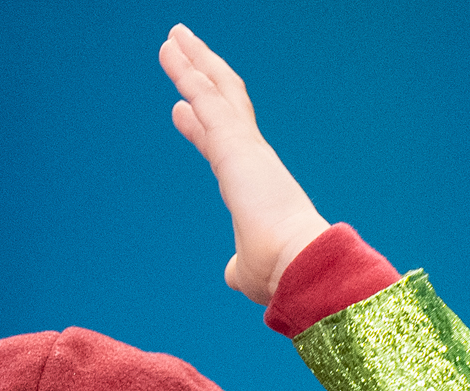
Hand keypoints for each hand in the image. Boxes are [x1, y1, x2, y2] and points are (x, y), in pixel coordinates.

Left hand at [159, 25, 329, 304]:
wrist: (296, 264)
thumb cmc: (278, 273)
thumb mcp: (247, 271)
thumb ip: (238, 265)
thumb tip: (233, 273)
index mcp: (253, 185)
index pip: (222, 146)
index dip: (201, 126)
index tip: (182, 110)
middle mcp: (252, 158)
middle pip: (223, 105)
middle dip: (203, 77)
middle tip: (183, 52)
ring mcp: (244, 147)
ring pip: (216, 91)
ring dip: (193, 62)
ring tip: (173, 37)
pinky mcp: (234, 142)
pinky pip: (207, 97)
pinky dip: (188, 72)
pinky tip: (173, 50)